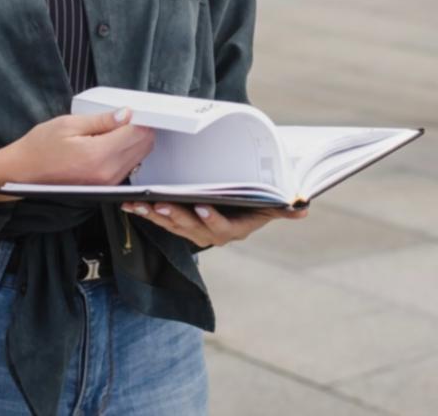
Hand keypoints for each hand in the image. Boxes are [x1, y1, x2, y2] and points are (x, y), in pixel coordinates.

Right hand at [0, 108, 154, 188]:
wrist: (22, 173)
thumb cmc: (40, 147)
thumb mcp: (69, 124)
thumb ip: (102, 120)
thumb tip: (127, 114)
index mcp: (98, 155)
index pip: (137, 133)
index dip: (139, 118)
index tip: (133, 110)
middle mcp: (107, 173)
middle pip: (143, 146)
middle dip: (140, 129)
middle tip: (125, 117)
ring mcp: (107, 184)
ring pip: (139, 158)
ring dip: (134, 141)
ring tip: (115, 129)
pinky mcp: (105, 188)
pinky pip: (127, 168)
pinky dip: (127, 153)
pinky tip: (111, 143)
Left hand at [124, 201, 307, 247]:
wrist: (242, 205)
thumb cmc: (257, 201)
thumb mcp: (272, 204)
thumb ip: (285, 208)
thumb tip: (304, 208)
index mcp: (235, 230)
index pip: (222, 228)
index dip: (211, 219)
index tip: (201, 206)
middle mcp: (213, 235)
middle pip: (192, 228)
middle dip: (176, 216)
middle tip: (162, 203)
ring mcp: (195, 231)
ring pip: (174, 225)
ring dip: (156, 215)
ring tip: (142, 203)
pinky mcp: (180, 224)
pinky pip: (163, 220)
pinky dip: (148, 212)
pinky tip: (133, 203)